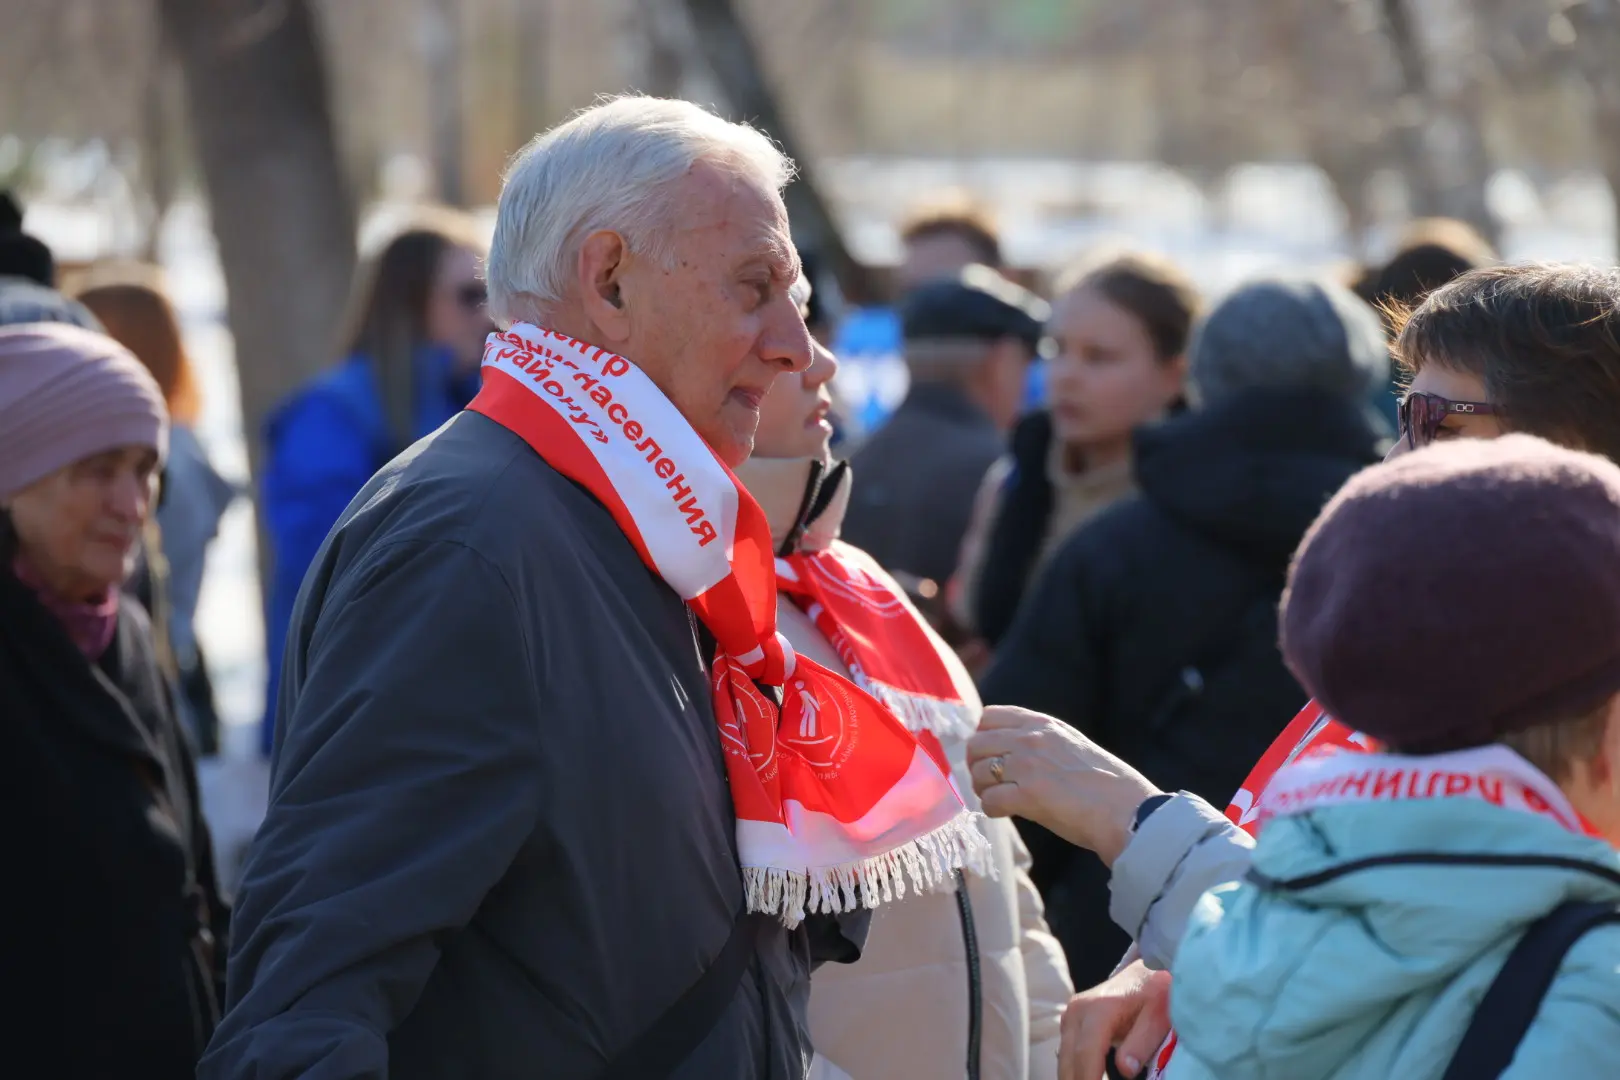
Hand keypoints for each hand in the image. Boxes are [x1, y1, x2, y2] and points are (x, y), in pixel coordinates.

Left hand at [966, 705, 1159, 865]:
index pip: (990, 716)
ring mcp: (1028, 765)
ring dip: (982, 789)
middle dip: (976, 765)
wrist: (1129, 810)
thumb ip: (1043, 741)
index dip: (983, 737)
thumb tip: (1012, 752)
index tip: (989, 755)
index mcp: (1043, 724)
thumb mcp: (1073, 744)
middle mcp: (1031, 738)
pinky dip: (992, 809)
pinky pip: (989, 801)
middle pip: (976, 744)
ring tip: (997, 799)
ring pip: (977, 772)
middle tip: (988, 783)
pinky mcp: (1028, 795)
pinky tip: (1005, 813)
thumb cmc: (1108, 784)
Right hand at [1059, 961, 1172, 1079]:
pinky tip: (1089, 1078)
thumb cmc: (1155, 995)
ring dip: (1076, 1078)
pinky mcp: (1070, 1022)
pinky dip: (1075, 1071)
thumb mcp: (1158, 1017)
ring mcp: (1070, 1015)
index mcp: (1099, 1009)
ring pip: (1065, 1060)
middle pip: (1070, 1061)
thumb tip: (1125, 1069)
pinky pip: (1067, 1054)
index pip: (1086, 1054)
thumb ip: (1141, 1043)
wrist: (1145, 974)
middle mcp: (1077, 1011)